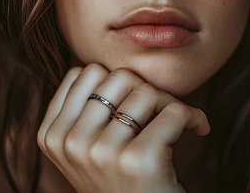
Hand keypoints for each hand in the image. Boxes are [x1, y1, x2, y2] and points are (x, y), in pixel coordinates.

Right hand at [37, 64, 209, 192]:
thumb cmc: (120, 183)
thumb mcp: (87, 148)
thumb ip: (86, 110)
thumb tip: (111, 68)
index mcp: (52, 135)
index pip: (84, 72)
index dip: (115, 83)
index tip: (132, 102)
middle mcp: (70, 142)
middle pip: (118, 76)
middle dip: (144, 89)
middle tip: (158, 112)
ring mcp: (101, 152)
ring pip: (146, 90)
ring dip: (170, 103)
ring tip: (176, 124)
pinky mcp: (137, 160)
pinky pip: (174, 111)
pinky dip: (194, 116)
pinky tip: (198, 129)